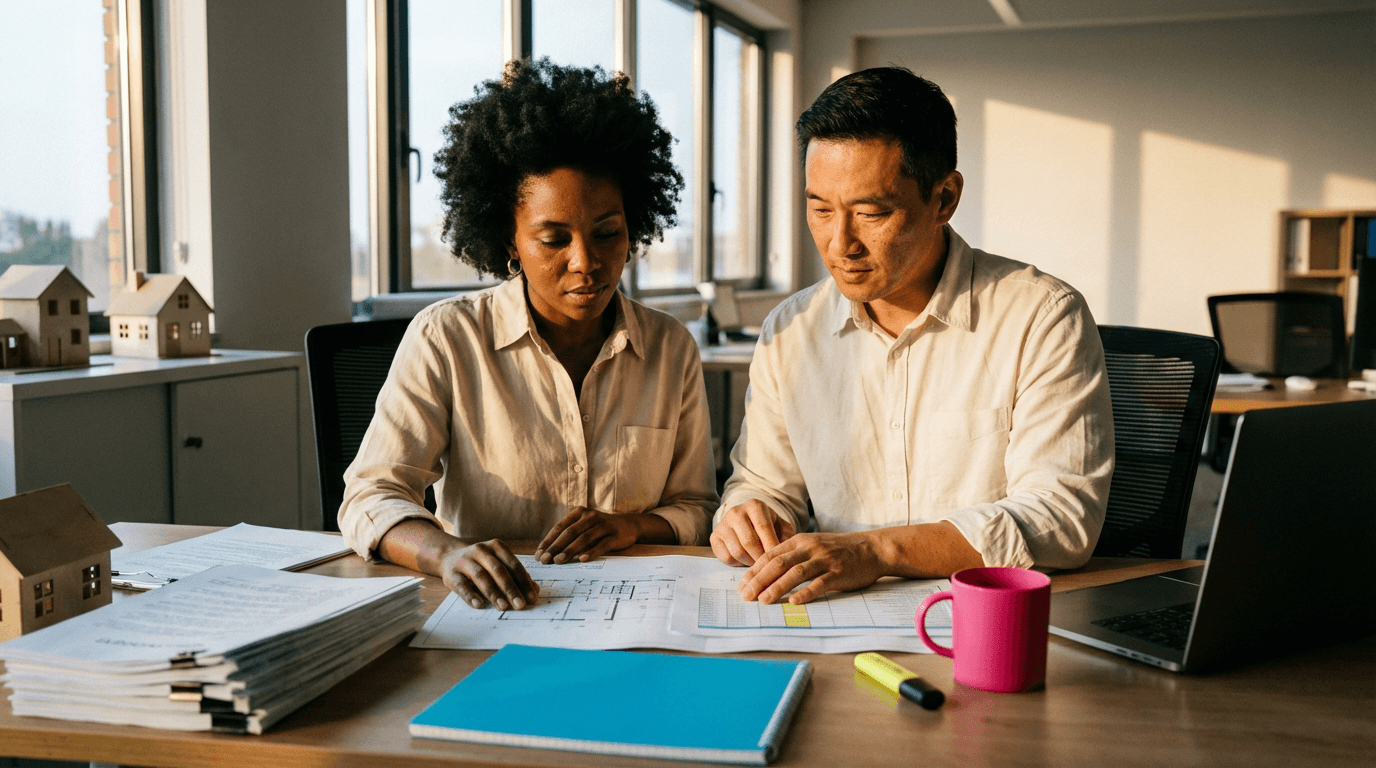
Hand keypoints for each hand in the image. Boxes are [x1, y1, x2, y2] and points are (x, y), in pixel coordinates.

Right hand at [437, 538, 539, 610]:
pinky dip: (471, 595)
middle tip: (520, 605)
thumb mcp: (498, 564)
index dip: (524, 582)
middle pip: (498, 570)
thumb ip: (516, 576)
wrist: (448, 557)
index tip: (532, 598)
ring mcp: (464, 560)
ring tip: (503, 607)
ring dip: (493, 593)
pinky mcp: (451, 573)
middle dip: (511, 589)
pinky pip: (462, 585)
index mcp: (496, 546)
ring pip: (481, 577)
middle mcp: (481, 550)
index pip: (513, 565)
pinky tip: (479, 605)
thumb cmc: (481, 563)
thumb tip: (535, 590)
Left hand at [534, 507, 640, 563]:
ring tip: (559, 561)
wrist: (630, 525)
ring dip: (569, 550)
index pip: (560, 527)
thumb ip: (570, 536)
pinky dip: (591, 552)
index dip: (548, 541)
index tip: (539, 554)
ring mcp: (604, 525)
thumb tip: (548, 552)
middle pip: (570, 532)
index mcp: (580, 513)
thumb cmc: (601, 529)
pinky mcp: (615, 535)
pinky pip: (601, 545)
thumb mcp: (585, 527)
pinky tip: (582, 559)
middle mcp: (591, 516)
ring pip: (584, 538)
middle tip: (545, 560)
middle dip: (555, 547)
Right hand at [710, 499, 795, 565]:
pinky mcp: (714, 537)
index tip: (779, 560)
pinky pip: (726, 557)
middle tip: (769, 568)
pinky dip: (738, 563)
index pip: (763, 527)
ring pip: (737, 551)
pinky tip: (746, 560)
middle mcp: (736, 512)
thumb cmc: (768, 527)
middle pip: (749, 542)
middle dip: (761, 558)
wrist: (747, 523)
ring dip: (750, 562)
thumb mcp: (781, 527)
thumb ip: (787, 537)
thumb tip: (785, 552)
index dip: (772, 546)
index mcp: (754, 505)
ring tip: (758, 563)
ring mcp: (723, 524)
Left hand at [737, 531, 884, 604]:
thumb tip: (767, 574)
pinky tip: (794, 602)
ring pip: (796, 573)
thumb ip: (793, 555)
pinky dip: (806, 593)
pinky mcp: (839, 572)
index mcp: (799, 541)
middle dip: (759, 581)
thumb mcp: (813, 545)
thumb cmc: (839, 550)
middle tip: (746, 596)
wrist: (871, 548)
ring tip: (763, 601)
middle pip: (778, 564)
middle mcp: (809, 548)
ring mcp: (824, 560)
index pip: (770, 555)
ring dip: (777, 587)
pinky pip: (820, 583)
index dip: (754, 571)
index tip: (741, 585)